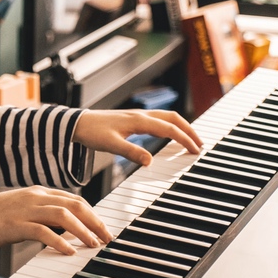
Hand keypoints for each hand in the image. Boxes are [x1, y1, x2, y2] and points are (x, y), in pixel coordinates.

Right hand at [0, 186, 113, 255]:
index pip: (73, 199)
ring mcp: (25, 209)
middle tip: (107, 237)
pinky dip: (59, 240)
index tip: (103, 228)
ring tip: (93, 244)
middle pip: (74, 204)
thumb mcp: (20, 210)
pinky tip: (69, 251)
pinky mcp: (15, 224)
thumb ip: (40, 214)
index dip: (92, 213)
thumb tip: (62, 228)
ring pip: (63, 215)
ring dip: (82, 230)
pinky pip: (42, 231)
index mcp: (38, 192)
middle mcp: (35, 197)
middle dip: (94, 220)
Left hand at [72, 108, 202, 166]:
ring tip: (190, 139)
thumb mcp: (111, 145)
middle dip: (189, 130)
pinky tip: (169, 134)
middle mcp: (141, 115)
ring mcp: (137, 116)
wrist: (77, 123)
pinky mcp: (133, 119)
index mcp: (138, 121)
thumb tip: (150, 162)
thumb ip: (131, 152)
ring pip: (166, 117)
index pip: (169, 128)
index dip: (184, 139)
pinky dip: (170, 125)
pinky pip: (158, 119)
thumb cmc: (93, 132)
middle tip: (200, 144)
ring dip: (181, 126)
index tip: (195, 150)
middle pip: (172, 118)